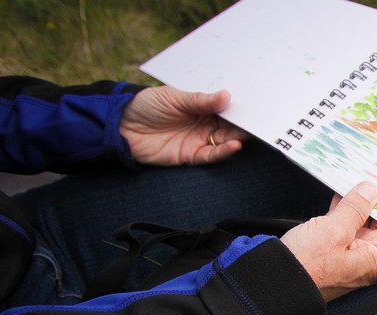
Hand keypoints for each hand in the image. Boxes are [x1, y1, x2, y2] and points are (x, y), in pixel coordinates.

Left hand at [119, 86, 248, 165]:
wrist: (119, 125)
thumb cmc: (144, 105)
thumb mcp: (173, 97)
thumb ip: (200, 100)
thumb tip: (226, 96)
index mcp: (200, 107)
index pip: (225, 109)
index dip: (239, 109)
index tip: (254, 107)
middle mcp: (202, 124)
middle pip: (229, 126)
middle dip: (243, 125)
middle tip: (257, 122)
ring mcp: (197, 140)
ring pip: (224, 141)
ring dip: (237, 138)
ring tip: (247, 134)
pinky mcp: (189, 155)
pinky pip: (211, 156)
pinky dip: (223, 152)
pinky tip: (233, 146)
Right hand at [280, 182, 376, 300]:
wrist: (277, 282)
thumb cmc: (308, 266)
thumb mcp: (334, 230)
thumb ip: (355, 209)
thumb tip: (370, 191)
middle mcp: (369, 256)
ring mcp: (352, 251)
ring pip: (363, 221)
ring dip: (360, 201)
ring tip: (362, 176)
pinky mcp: (335, 247)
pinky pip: (345, 225)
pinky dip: (344, 209)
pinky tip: (341, 190)